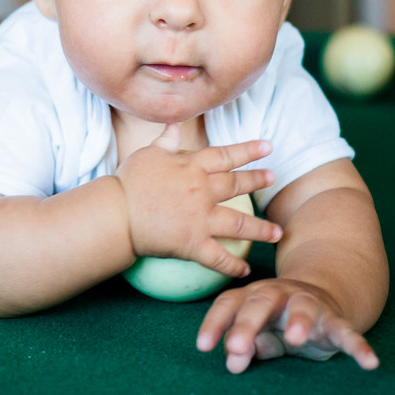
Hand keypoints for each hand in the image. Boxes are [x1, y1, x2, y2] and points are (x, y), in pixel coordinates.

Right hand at [115, 124, 281, 278]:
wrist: (116, 215)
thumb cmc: (129, 183)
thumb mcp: (147, 155)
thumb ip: (166, 141)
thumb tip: (174, 124)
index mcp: (192, 167)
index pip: (226, 155)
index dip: (249, 150)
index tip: (267, 146)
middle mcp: (202, 191)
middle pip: (237, 185)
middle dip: (258, 181)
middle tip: (273, 178)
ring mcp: (200, 219)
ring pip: (239, 224)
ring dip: (261, 229)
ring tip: (277, 232)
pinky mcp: (193, 244)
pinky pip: (218, 258)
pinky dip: (233, 266)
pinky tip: (245, 271)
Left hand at [196, 278, 379, 373]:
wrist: (322, 295)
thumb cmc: (278, 320)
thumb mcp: (258, 332)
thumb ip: (244, 345)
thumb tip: (232, 362)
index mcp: (254, 295)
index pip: (230, 304)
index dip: (215, 323)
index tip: (203, 345)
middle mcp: (280, 295)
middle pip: (261, 304)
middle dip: (248, 324)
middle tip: (235, 346)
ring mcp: (309, 304)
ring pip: (304, 309)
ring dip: (300, 322)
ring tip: (295, 338)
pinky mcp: (335, 319)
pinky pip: (347, 332)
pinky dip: (359, 346)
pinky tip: (370, 362)